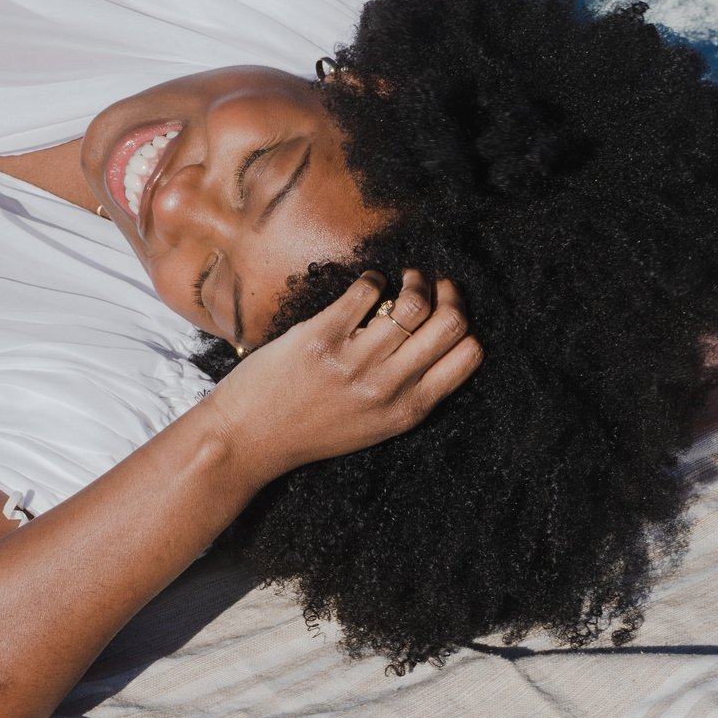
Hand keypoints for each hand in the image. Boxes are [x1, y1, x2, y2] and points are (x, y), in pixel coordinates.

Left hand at [205, 269, 482, 484]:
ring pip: (414, 303)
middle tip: (432, 284)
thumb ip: (410, 392)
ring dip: (414, 279)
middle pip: (452, 323)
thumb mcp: (376, 425)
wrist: (247, 439)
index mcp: (408, 410)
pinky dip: (373, 278)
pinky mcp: (321, 338)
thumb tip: (440, 337)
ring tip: (401, 279)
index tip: (447, 308)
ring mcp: (355, 362)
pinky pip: (366, 290)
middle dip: (448, 293)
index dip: (464, 323)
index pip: (470, 355)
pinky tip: (365, 285)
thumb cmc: (312, 430)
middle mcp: (388, 387)